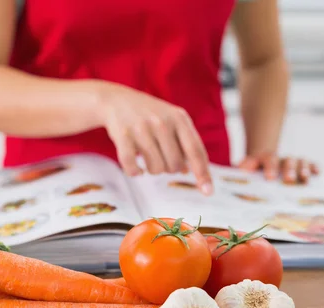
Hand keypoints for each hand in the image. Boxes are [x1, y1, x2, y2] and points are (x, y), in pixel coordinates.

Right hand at [97, 82, 212, 194]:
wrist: (116, 100)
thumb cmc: (149, 114)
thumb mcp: (171, 121)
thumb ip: (184, 143)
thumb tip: (189, 171)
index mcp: (179, 118)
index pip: (195, 150)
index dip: (203, 173)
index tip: (207, 191)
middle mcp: (162, 122)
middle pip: (175, 165)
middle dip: (169, 168)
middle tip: (160, 156)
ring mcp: (142, 128)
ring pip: (156, 168)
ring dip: (152, 169)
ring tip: (146, 156)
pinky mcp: (123, 135)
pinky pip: (132, 167)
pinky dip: (135, 172)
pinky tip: (136, 168)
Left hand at [239, 154, 318, 183]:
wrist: (263, 165)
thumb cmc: (254, 172)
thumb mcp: (245, 169)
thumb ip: (243, 167)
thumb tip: (242, 169)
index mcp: (266, 158)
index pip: (269, 159)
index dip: (270, 167)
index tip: (270, 177)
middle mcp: (282, 158)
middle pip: (287, 161)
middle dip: (288, 169)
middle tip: (289, 179)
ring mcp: (294, 161)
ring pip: (300, 161)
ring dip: (303, 169)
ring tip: (304, 179)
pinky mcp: (304, 166)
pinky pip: (312, 164)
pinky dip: (315, 167)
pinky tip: (317, 173)